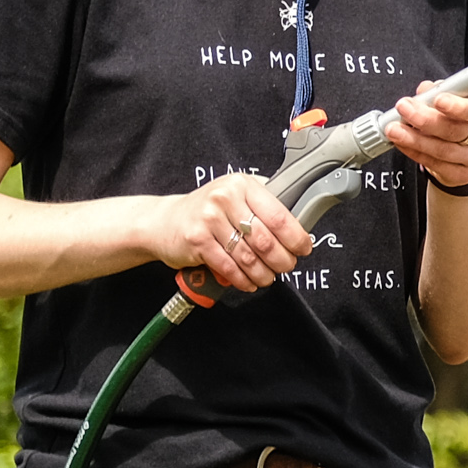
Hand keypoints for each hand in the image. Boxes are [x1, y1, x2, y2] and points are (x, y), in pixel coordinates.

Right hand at [148, 172, 311, 292]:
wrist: (164, 221)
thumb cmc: (207, 210)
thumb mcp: (236, 197)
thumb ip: (263, 206)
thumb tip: (297, 228)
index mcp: (242, 185)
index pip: (279, 215)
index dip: (296, 237)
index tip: (303, 248)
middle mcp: (225, 198)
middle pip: (266, 240)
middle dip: (282, 260)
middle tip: (286, 266)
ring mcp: (208, 219)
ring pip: (248, 257)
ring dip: (263, 273)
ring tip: (268, 277)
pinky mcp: (197, 241)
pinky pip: (229, 267)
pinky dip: (243, 280)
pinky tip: (249, 282)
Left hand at [385, 86, 467, 193]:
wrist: (464, 146)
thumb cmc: (458, 114)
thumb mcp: (453, 95)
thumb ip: (438, 90)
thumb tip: (423, 92)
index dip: (457, 106)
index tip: (437, 100)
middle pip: (456, 130)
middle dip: (425, 119)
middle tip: (403, 109)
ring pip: (443, 150)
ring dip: (414, 139)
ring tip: (394, 128)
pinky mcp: (464, 175)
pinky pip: (435, 165)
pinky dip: (415, 153)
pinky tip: (402, 142)